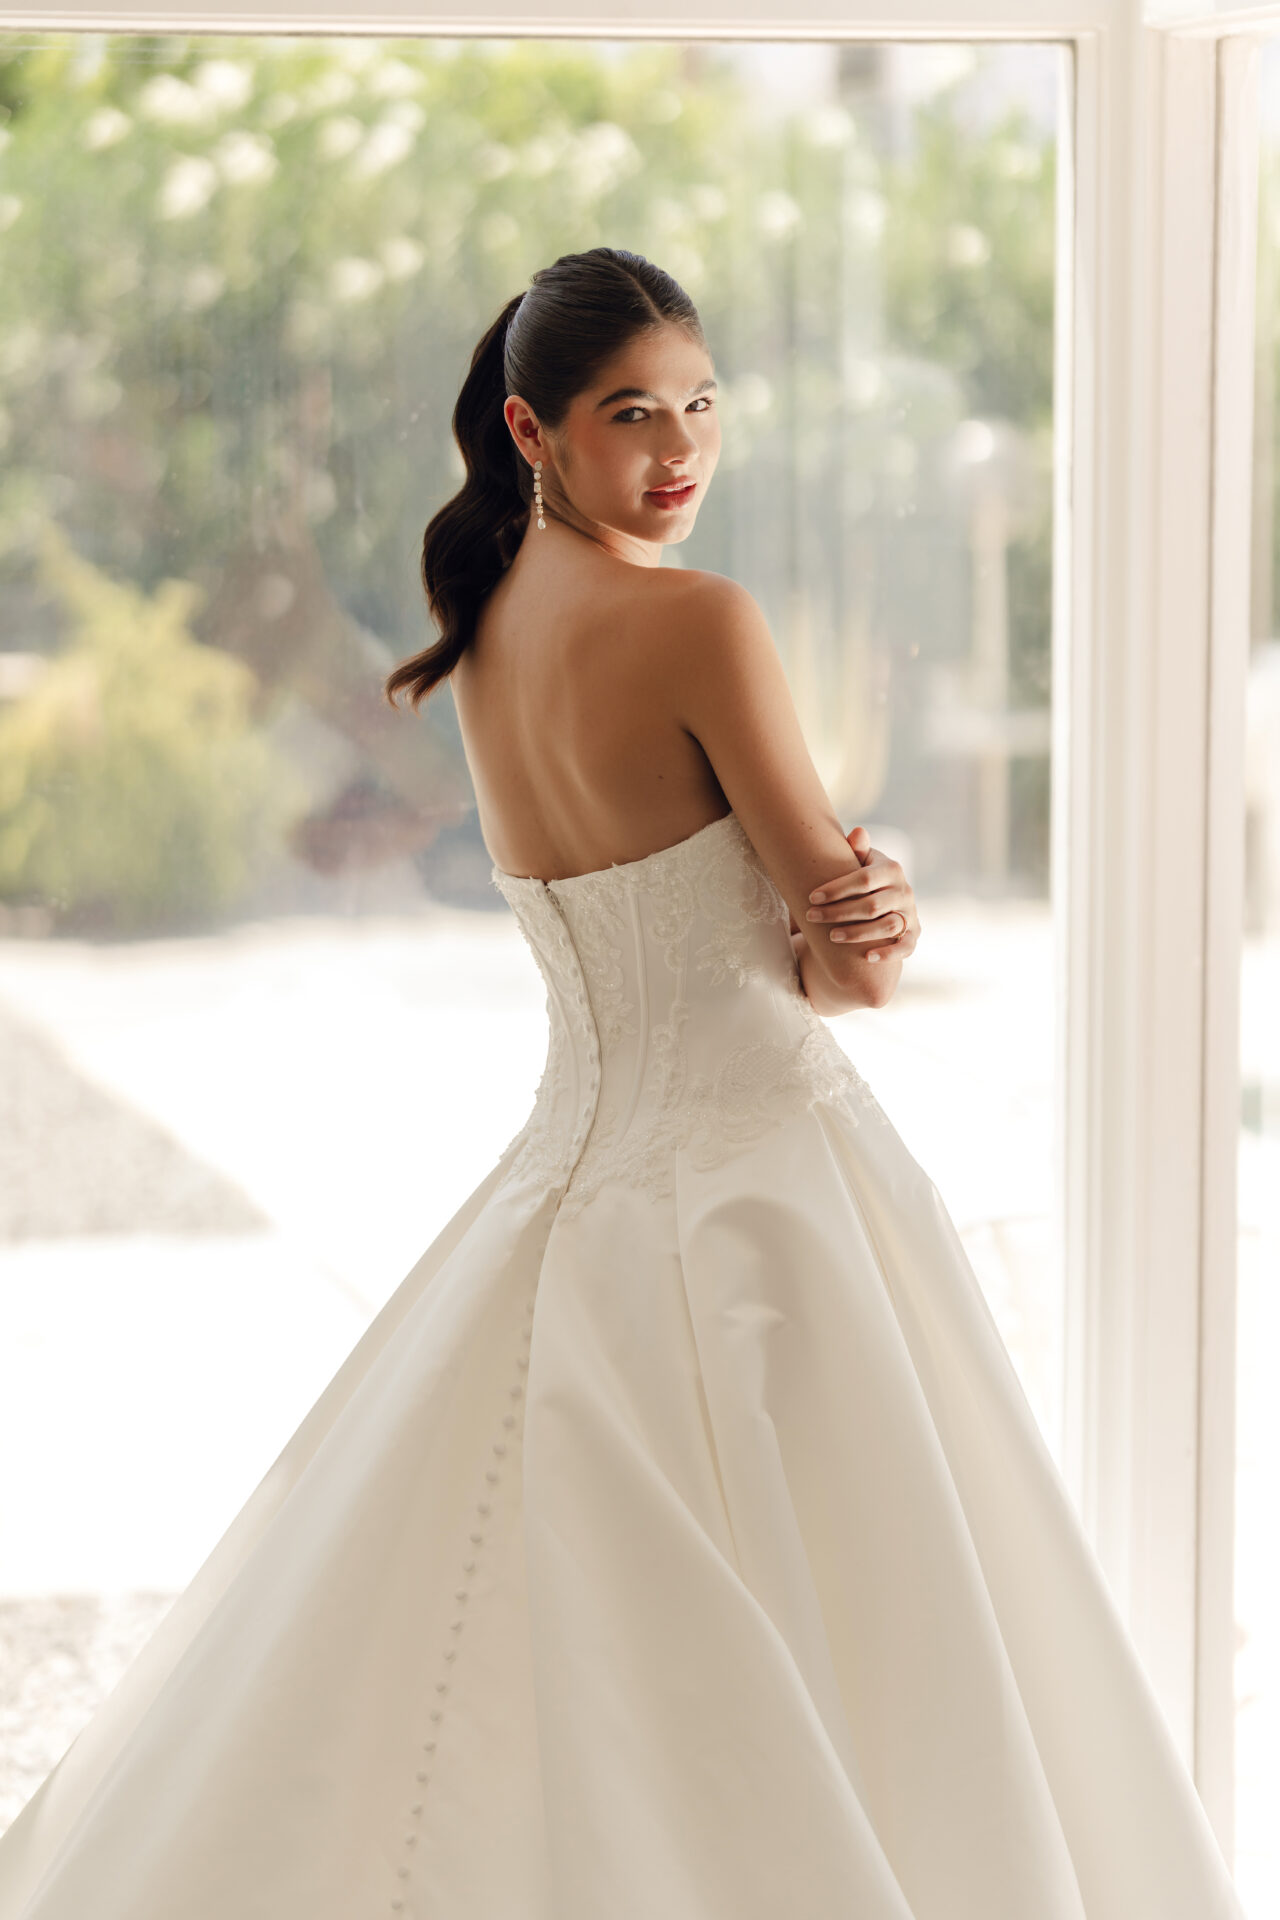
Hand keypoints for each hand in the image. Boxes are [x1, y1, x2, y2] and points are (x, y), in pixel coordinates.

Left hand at [792, 826, 919, 963]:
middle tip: (811, 917)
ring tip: (831, 937)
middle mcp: (905, 891)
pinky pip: (905, 947)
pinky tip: (867, 957)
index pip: (864, 879)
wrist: (885, 899)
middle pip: (872, 905)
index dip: (837, 889)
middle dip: (839, 912)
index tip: (811, 897)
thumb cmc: (864, 878)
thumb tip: (858, 832)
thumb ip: (857, 849)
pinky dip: (888, 953)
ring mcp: (910, 914)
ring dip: (858, 933)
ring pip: (886, 927)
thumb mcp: (861, 862)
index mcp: (891, 869)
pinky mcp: (914, 935)